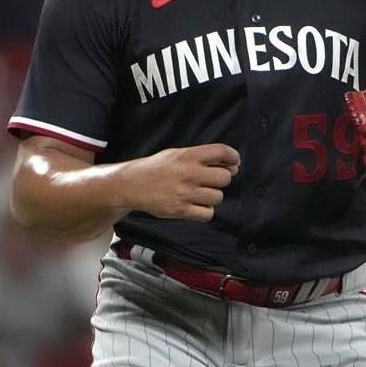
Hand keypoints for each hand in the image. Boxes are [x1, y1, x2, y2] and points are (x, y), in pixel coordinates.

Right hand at [118, 143, 240, 221]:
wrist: (131, 185)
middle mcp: (189, 173)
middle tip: (210, 181)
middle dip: (221, 180)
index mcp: (188, 156)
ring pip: (218, 197)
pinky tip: (195, 205)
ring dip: (212, 196)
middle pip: (225, 178)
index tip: (234, 162)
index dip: (233, 157)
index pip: (222, 152)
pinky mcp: (181, 210)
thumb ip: (202, 157)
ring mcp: (185, 193)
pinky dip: (204, 211)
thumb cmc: (155, 168)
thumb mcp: (177, 154)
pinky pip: (207, 214)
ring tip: (199, 193)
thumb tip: (231, 166)